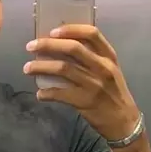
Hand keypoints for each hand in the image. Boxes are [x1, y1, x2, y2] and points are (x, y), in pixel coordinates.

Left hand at [23, 24, 139, 140]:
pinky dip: (46, 93)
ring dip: (41, 67)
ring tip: (27, 68)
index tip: (52, 31)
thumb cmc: (113, 93)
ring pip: (62, 68)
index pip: (91, 34)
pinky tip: (40, 94)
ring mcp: (94, 84)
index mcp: (109, 56)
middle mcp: (102, 67)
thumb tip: (59, 47)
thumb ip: (92, 58)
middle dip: (48, 45)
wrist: (124, 122)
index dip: (70, 29)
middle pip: (72, 48)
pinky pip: (60, 93)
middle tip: (30, 46)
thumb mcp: (110, 71)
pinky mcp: (85, 102)